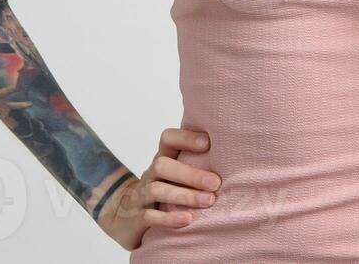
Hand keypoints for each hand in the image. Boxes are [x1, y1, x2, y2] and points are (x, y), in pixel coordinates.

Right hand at [95, 127, 221, 251]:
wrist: (123, 215)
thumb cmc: (161, 190)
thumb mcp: (173, 174)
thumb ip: (195, 164)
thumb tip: (236, 157)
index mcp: (162, 160)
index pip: (168, 139)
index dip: (186, 138)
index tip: (208, 143)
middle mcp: (150, 175)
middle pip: (163, 165)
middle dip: (191, 174)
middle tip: (216, 183)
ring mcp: (141, 196)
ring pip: (158, 190)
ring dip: (185, 195)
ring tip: (208, 201)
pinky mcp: (136, 219)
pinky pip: (150, 216)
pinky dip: (169, 218)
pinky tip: (188, 219)